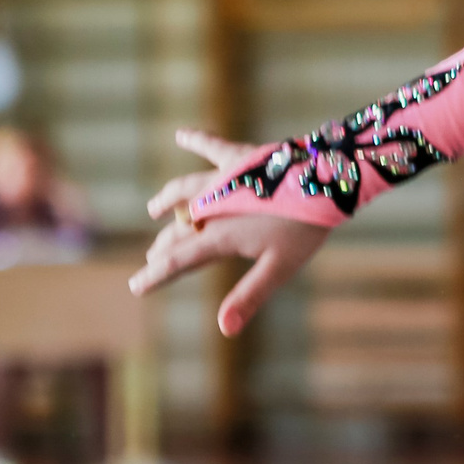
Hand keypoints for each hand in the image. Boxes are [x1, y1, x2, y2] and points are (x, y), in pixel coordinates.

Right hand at [129, 129, 327, 336]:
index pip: (178, 261)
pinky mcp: (241, 157)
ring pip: (185, 191)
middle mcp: (213, 206)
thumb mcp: (278, 268)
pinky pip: (212, 146)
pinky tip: (181, 134)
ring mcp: (224, 179)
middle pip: (180, 230)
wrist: (328, 182)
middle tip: (152, 260)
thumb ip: (249, 296)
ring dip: (168, 201)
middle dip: (164, 247)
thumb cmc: (305, 228)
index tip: (135, 287)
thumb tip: (225, 329)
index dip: (155, 276)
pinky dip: (196, 140)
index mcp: (220, 236)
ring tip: (153, 209)